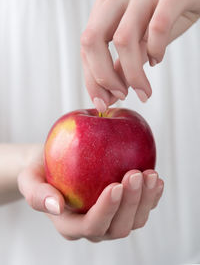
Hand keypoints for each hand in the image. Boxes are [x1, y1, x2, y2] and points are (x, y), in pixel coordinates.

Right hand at [18, 148, 163, 241]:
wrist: (53, 165)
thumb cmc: (40, 171)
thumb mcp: (29, 179)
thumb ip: (37, 195)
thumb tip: (56, 205)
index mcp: (70, 225)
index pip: (92, 225)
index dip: (106, 209)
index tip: (115, 185)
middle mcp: (93, 227)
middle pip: (118, 227)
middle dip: (131, 203)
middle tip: (135, 173)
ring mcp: (110, 218)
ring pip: (134, 221)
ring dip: (146, 200)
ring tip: (151, 174)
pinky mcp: (122, 207)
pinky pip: (141, 209)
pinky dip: (152, 197)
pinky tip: (156, 180)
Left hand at [81, 0, 199, 110]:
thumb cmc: (165, 15)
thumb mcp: (137, 42)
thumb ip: (121, 66)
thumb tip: (110, 95)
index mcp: (105, 4)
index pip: (86, 46)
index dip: (92, 79)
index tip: (103, 102)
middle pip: (93, 39)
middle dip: (104, 77)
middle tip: (121, 95)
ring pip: (124, 39)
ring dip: (133, 74)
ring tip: (143, 89)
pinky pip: (157, 28)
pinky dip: (156, 51)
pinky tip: (157, 59)